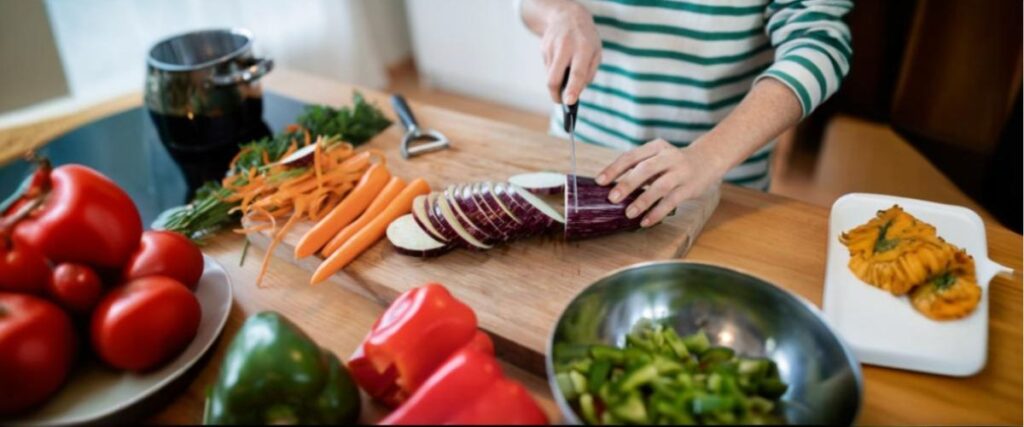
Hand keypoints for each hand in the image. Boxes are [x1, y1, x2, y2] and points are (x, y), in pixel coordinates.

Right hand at [538, 1, 600, 103]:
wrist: (568, 15)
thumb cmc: (586, 39)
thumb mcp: (596, 52)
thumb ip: (589, 73)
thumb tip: (576, 92)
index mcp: (584, 48)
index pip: (577, 73)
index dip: (572, 89)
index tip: (569, 102)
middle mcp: (566, 47)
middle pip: (554, 78)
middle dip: (555, 94)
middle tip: (560, 101)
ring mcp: (552, 47)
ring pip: (550, 75)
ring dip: (557, 80)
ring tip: (565, 70)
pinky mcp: (543, 48)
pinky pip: (548, 67)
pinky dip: (554, 69)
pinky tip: (561, 60)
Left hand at [596, 139, 725, 226]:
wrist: (709, 158)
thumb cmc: (674, 162)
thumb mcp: (658, 157)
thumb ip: (639, 168)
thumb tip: (613, 187)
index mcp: (655, 147)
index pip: (631, 156)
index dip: (614, 169)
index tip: (600, 181)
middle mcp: (668, 157)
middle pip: (645, 169)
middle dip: (627, 184)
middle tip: (612, 198)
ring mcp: (680, 172)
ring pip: (659, 186)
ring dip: (642, 200)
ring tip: (628, 213)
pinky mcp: (690, 187)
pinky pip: (671, 201)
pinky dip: (657, 212)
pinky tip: (646, 221)